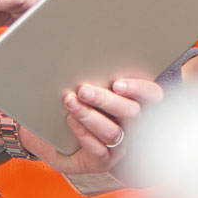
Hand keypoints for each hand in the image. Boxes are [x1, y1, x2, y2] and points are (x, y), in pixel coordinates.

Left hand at [0, 78, 162, 173]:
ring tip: (70, 101)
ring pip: (114, 133)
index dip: (139, 88)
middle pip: (131, 113)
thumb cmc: (68, 98)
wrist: (45, 129)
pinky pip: (100, 152)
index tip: (117, 82)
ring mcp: (119, 145)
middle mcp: (131, 124)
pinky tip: (70, 121)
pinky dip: (84, 135)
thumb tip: (81, 37)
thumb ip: (90, 65)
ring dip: (90, 116)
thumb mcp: (80, 77)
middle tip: (83, 89)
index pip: (152, 95)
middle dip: (106, 100)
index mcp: (133, 99)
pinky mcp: (102, 161)